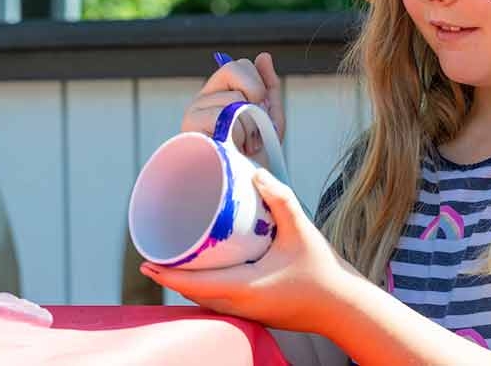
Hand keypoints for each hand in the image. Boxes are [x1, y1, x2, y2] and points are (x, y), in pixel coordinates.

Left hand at [140, 169, 362, 334]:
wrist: (344, 307)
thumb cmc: (323, 272)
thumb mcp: (301, 230)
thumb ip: (280, 199)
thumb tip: (256, 174)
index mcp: (245, 289)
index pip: (194, 285)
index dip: (166, 275)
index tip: (146, 263)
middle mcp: (240, 307)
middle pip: (194, 295)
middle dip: (172, 277)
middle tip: (156, 255)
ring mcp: (248, 314)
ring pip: (206, 302)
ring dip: (188, 285)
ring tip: (176, 262)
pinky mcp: (257, 314)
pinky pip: (221, 304)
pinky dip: (207, 290)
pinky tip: (209, 275)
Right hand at [181, 52, 284, 163]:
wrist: (247, 183)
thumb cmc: (257, 152)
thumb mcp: (270, 115)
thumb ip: (269, 86)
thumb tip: (264, 56)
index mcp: (221, 91)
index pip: (240, 64)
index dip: (258, 82)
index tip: (261, 107)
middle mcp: (204, 97)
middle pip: (232, 68)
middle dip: (254, 95)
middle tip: (254, 123)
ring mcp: (194, 111)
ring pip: (233, 97)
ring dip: (249, 124)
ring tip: (244, 143)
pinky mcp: (190, 128)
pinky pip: (222, 115)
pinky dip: (238, 133)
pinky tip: (233, 147)